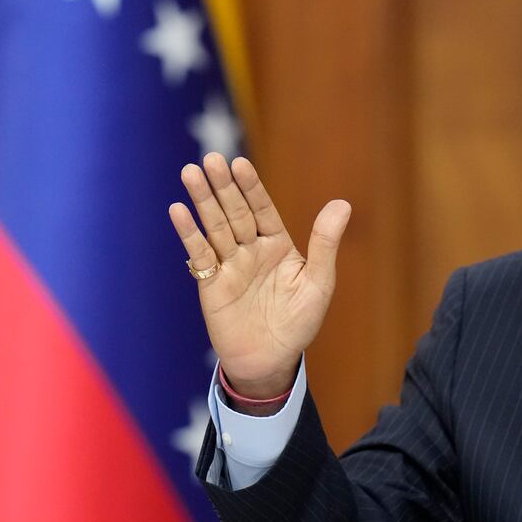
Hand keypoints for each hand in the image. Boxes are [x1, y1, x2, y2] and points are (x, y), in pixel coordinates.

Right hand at [169, 153, 350, 410]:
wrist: (272, 361)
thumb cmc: (298, 323)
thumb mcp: (318, 282)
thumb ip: (325, 243)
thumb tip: (343, 204)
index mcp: (278, 245)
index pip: (262, 209)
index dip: (251, 187)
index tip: (240, 164)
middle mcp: (251, 250)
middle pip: (235, 212)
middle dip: (223, 186)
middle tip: (210, 159)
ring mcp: (230, 265)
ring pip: (215, 227)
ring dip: (202, 201)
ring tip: (190, 173)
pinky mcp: (212, 283)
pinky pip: (201, 254)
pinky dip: (190, 233)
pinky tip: (178, 211)